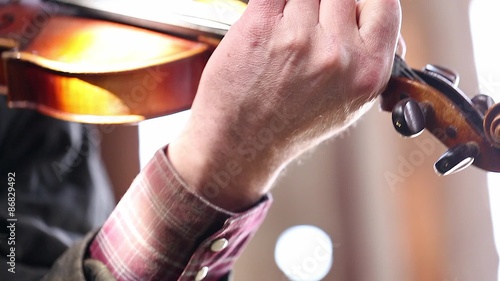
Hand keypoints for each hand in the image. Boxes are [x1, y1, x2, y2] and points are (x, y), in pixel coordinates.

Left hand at [169, 0, 400, 210]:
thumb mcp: (350, 102)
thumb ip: (370, 55)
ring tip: (285, 33)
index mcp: (368, 70)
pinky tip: (270, 19)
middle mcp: (337, 54)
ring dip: (296, 7)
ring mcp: (297, 39)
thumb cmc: (293, 123)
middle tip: (308, 29)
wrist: (243, 142)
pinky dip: (273, 4)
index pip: (384, 3)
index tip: (349, 7)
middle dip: (326, 7)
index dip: (364, 1)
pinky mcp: (260, 27)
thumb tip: (379, 14)